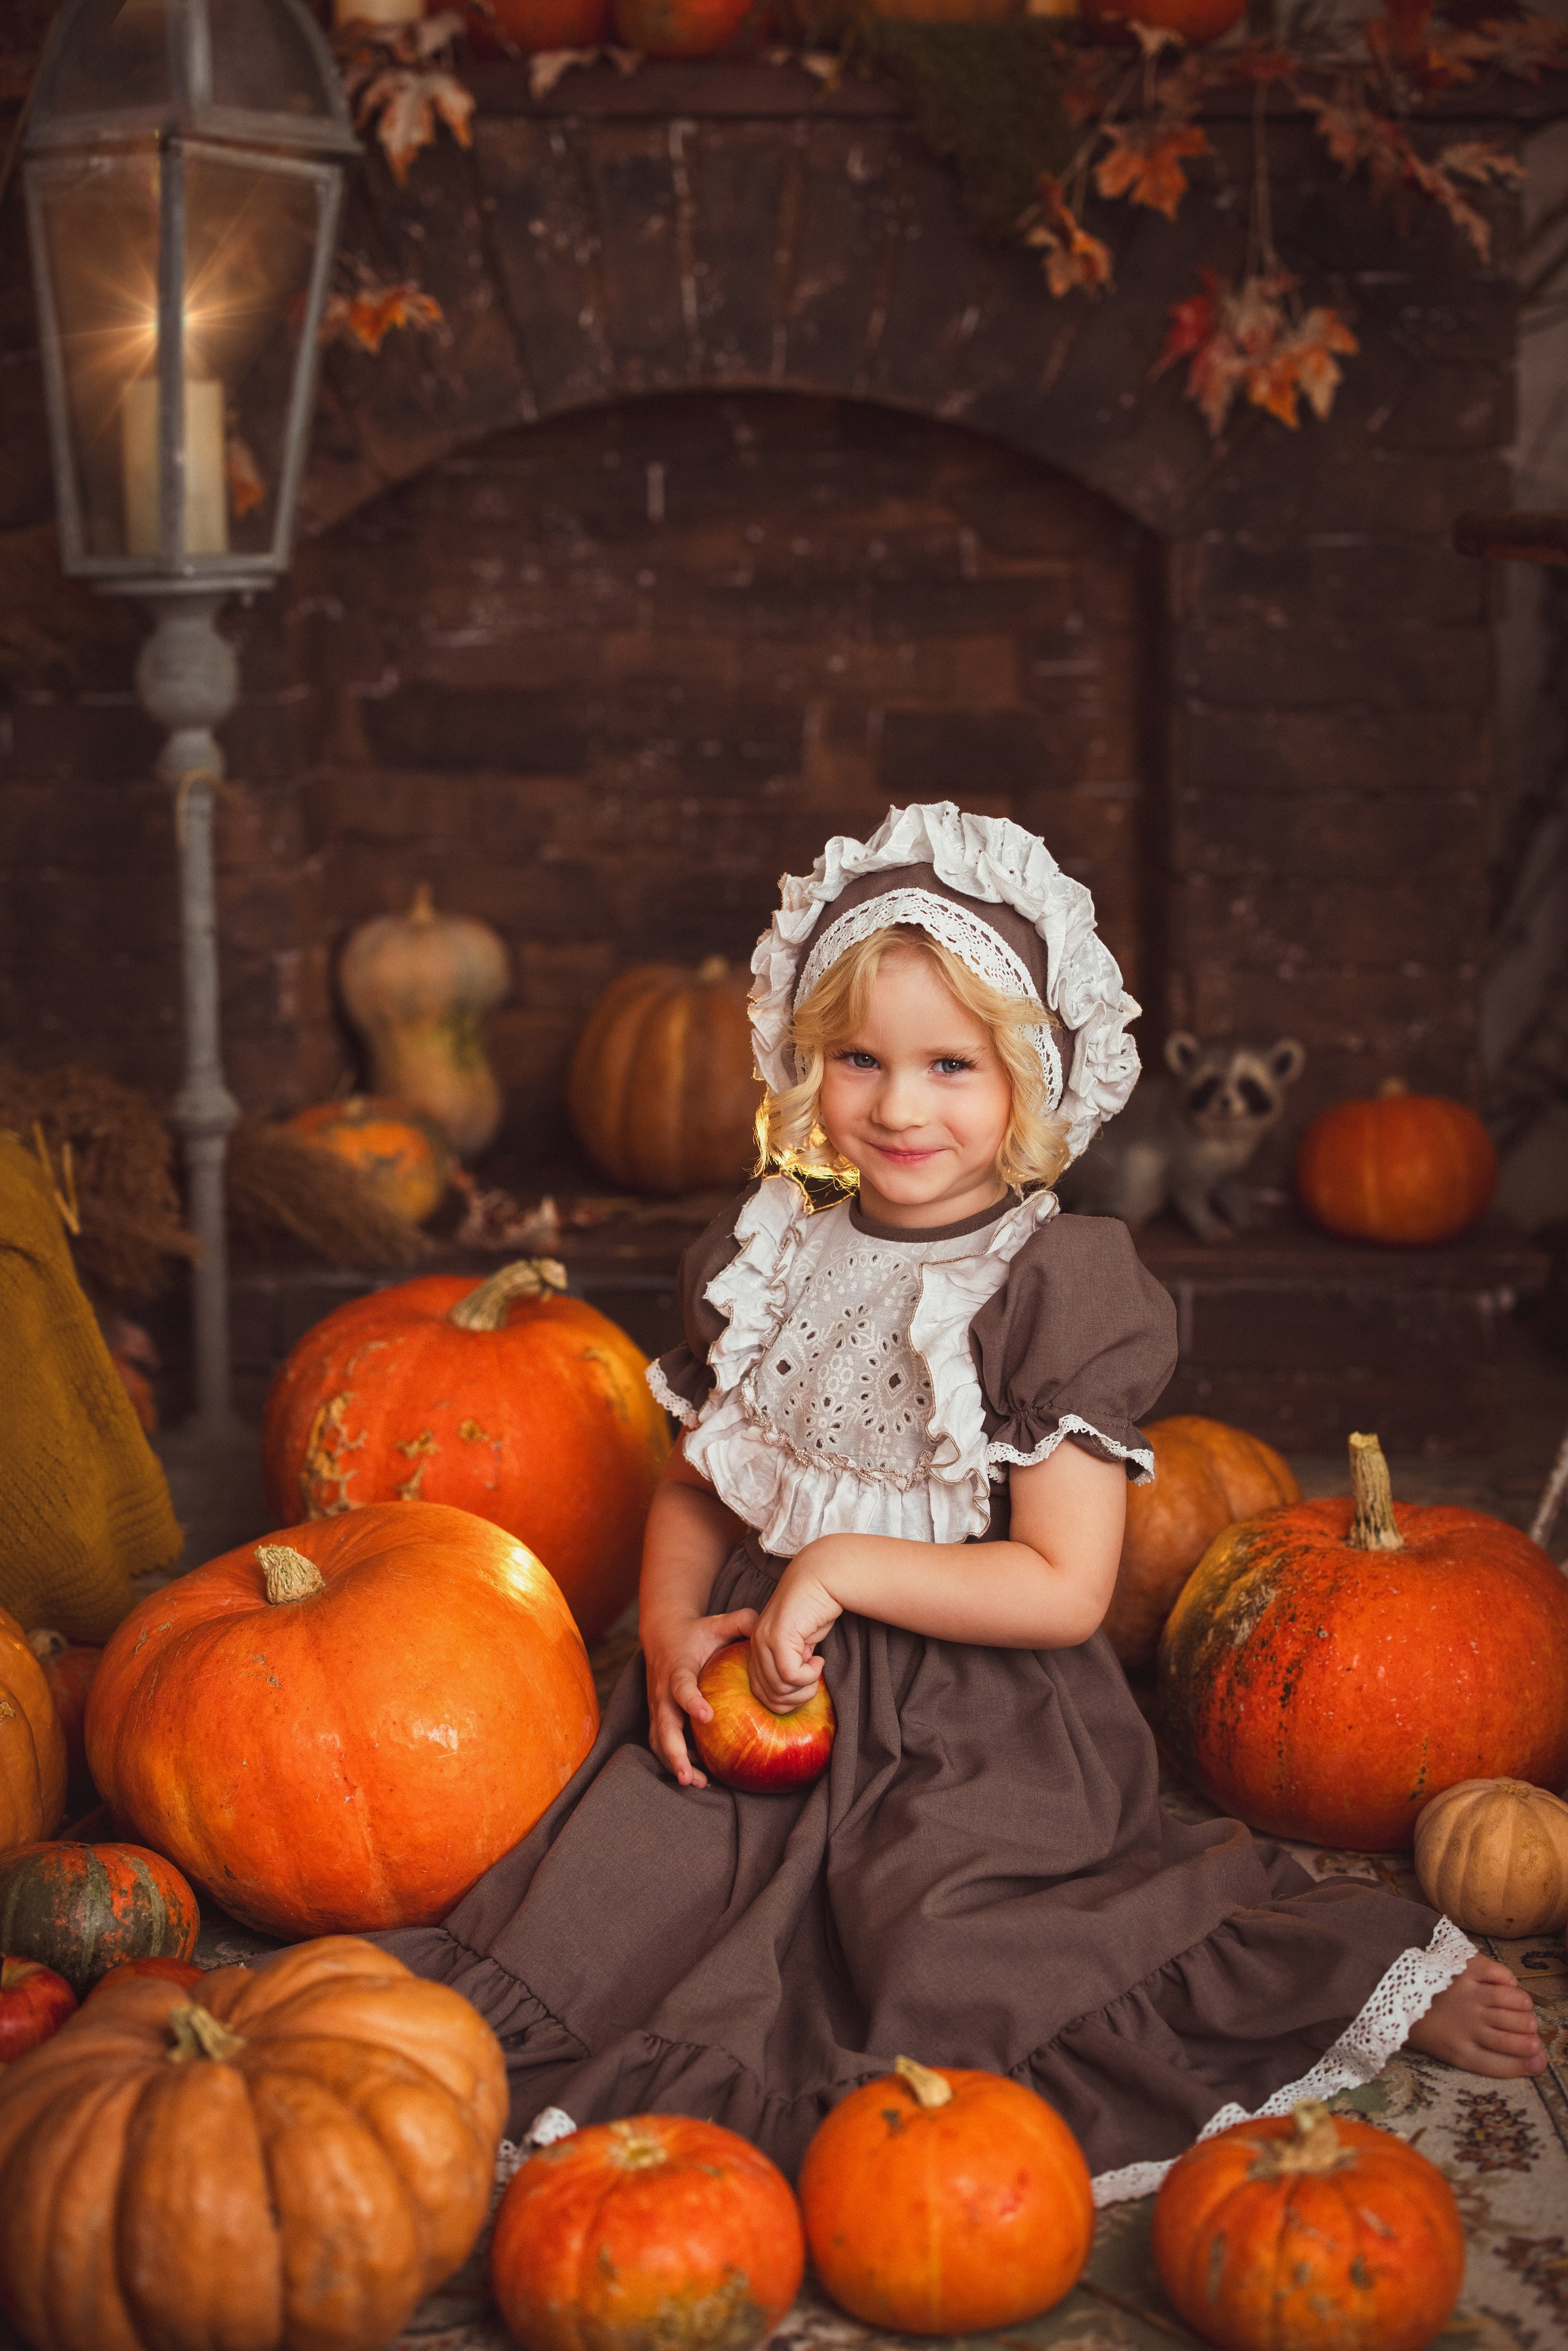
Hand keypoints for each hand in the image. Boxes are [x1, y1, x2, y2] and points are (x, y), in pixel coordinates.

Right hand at [643, 1605, 758, 1787]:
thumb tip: (767, 1629)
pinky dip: (675, 1761)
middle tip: (687, 1774)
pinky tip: (696, 1776)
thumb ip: (742, 1623)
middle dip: (674, 1751)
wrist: (663, 1634)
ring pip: (658, 1740)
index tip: (707, 1716)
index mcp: (678, 1668)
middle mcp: (663, 1691)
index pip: (681, 1686)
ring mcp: (658, 1707)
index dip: (692, 1701)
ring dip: (673, 1762)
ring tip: (693, 1782)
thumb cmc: (698, 1633)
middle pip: (663, 1725)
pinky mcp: (658, 1717)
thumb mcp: (718, 1623)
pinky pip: (661, 1744)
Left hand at [748, 1551, 841, 1711]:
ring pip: (780, 1688)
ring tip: (817, 1669)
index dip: (786, 1700)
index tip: (806, 1684)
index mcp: (758, 1647)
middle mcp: (757, 1645)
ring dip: (805, 1688)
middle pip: (769, 1696)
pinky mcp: (779, 1637)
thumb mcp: (801, 1643)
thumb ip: (792, 1663)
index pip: (760, 1692)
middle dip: (796, 1699)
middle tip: (814, 1682)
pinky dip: (808, 1676)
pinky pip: (790, 1675)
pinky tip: (819, 1661)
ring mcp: (765, 1640)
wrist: (821, 1578)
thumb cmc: (815, 1608)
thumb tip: (794, 1688)